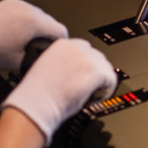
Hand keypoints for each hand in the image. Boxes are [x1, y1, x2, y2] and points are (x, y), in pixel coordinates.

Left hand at [0, 0, 67, 71]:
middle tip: (43, 46)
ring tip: (29, 38)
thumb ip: (39, 56)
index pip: (60, 30)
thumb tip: (48, 56)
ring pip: (38, 14)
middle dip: (49, 33)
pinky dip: (26, 18)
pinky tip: (18, 30)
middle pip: (50, 20)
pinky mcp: (9, 2)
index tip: (57, 49)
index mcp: (34, 22)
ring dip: (38, 25)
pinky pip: (25, 9)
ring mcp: (18, 3)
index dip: (61, 42)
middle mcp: (28, 8)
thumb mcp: (20, 61)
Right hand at [0, 38, 116, 146]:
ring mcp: (85, 59)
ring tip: (93, 92)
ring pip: (105, 66)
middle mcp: (74, 48)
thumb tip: (76, 72)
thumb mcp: (48, 68)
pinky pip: (111, 79)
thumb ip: (63, 63)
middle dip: (96, 71)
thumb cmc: (37, 92)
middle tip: (91, 85)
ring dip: (102, 79)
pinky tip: (97, 97)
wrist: (36, 103)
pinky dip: (107, 90)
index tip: (86, 74)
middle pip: (97, 56)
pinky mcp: (94, 72)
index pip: (84, 48)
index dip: (87, 63)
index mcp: (61, 44)